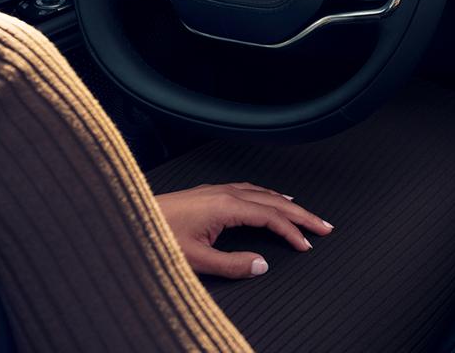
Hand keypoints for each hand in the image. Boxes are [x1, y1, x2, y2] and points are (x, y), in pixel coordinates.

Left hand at [155, 182, 333, 278]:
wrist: (129, 218)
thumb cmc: (156, 237)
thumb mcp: (195, 260)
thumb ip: (232, 264)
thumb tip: (262, 265)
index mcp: (226, 206)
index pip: (271, 217)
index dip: (293, 232)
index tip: (308, 245)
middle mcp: (225, 193)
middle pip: (274, 201)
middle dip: (302, 214)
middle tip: (324, 226)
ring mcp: (216, 190)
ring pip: (262, 192)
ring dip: (285, 204)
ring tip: (303, 213)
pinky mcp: (208, 193)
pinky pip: (248, 189)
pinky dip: (266, 196)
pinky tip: (266, 200)